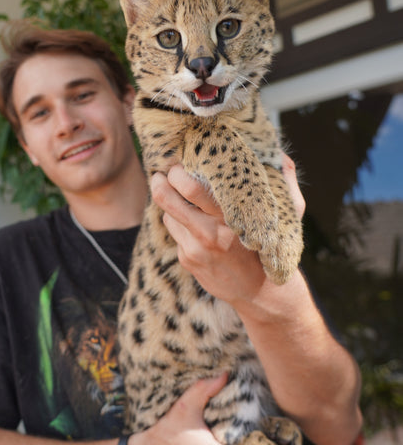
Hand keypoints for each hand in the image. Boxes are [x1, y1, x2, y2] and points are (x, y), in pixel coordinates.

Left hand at [150, 156, 304, 302]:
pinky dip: (181, 224)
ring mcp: (194, 249)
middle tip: (160, 173)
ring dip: (171, 204)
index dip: (178, 171)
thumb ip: (284, 179)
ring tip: (181, 198)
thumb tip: (277, 151)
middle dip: (159, 181)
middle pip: (167, 198)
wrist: (261, 292)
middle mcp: (209, 233)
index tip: (179, 162)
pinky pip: (175, 232)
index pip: (191, 187)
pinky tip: (195, 225)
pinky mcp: (187, 260)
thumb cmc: (272, 245)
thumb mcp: (285, 213)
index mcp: (230, 217)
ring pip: (168, 214)